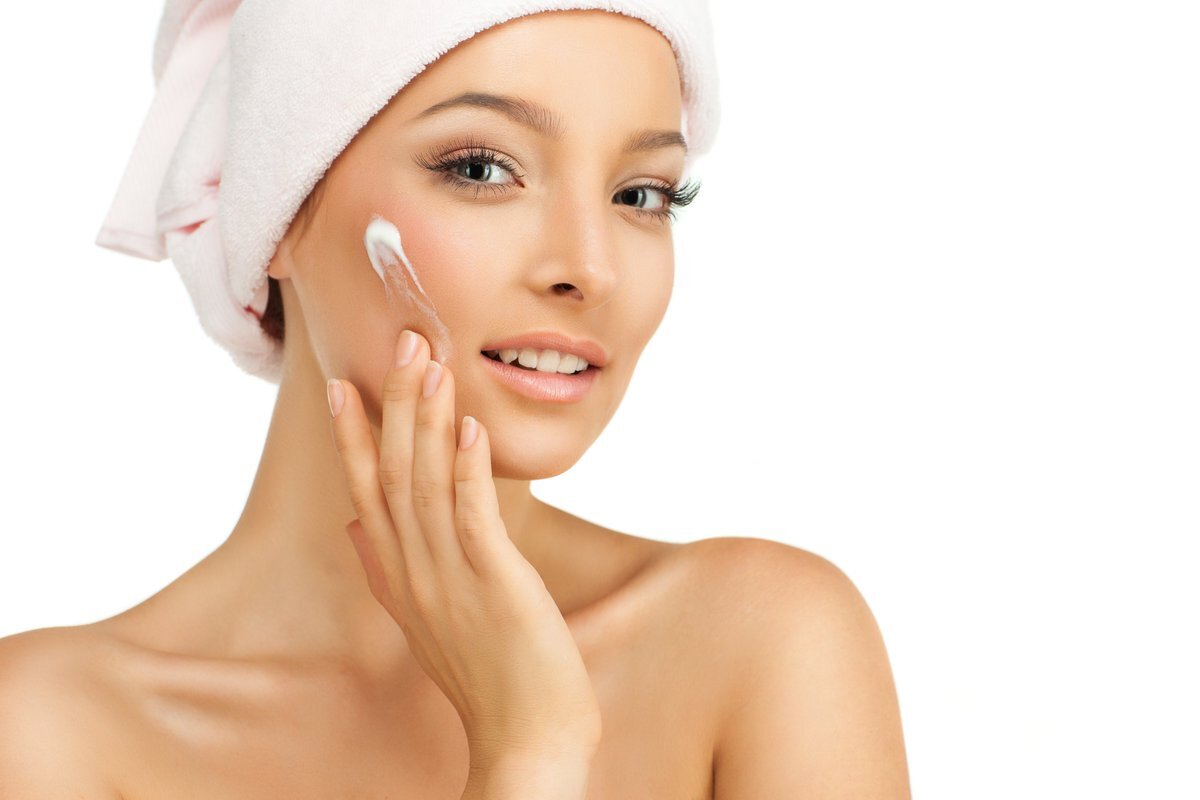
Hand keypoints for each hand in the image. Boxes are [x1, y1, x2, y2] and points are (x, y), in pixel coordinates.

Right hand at [326, 329, 601, 766]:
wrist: (525, 740)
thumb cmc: (486, 676)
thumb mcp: (423, 618)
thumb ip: (387, 569)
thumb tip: (357, 523)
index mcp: (399, 577)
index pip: (364, 493)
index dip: (353, 436)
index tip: (345, 384)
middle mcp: (415, 572)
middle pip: (392, 473)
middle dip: (394, 403)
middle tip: (402, 340)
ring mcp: (450, 578)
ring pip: (426, 483)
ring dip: (427, 419)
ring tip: (430, 362)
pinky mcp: (494, 584)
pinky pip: (473, 516)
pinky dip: (467, 468)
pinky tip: (469, 426)